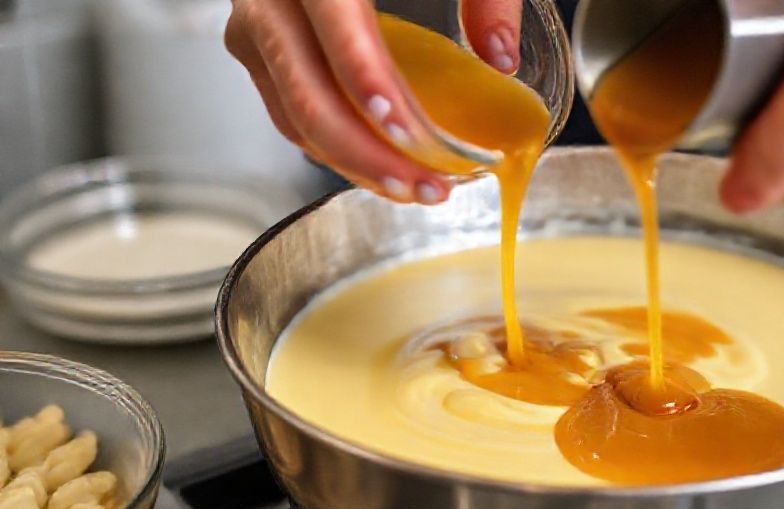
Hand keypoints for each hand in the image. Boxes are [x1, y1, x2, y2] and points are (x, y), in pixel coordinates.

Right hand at [224, 0, 522, 203]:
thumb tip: (500, 55)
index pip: (333, 25)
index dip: (367, 81)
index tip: (408, 131)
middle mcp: (269, 0)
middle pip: (308, 96)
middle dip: (369, 156)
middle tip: (426, 187)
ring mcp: (257, 30)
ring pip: (297, 119)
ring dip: (357, 165)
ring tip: (417, 188)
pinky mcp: (262, 55)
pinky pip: (294, 118)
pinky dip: (339, 150)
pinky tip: (386, 168)